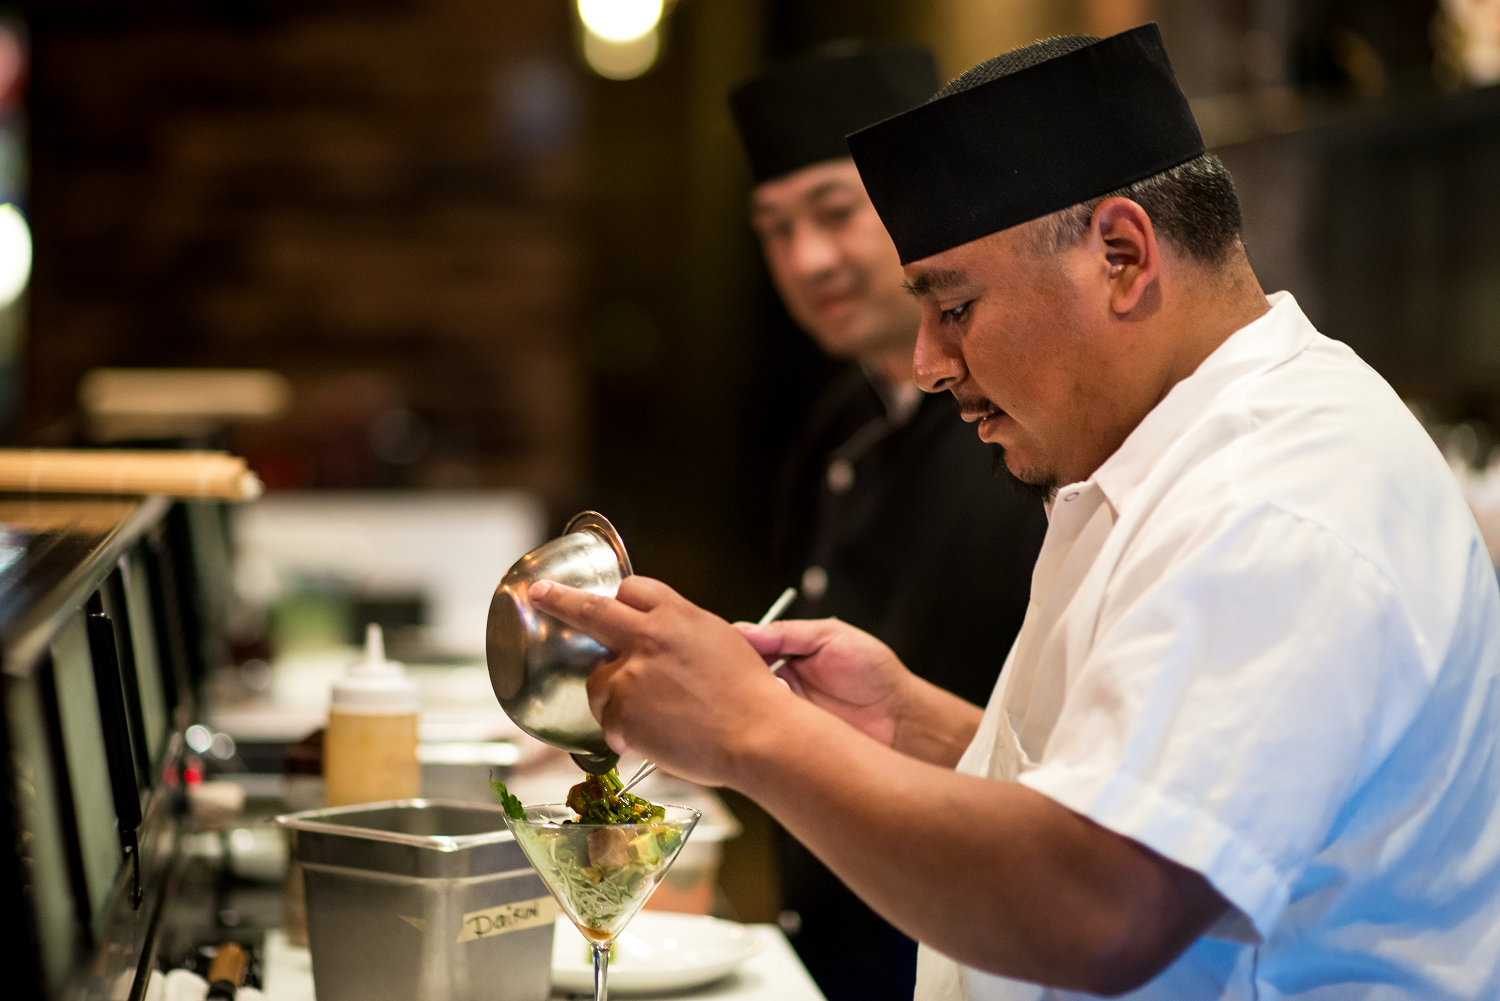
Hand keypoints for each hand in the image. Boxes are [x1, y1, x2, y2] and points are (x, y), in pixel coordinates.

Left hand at [527, 575, 793, 786]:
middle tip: (542, 595)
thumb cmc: (749, 697)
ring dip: (612, 696)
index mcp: (676, 616)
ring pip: (598, 680)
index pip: (632, 589)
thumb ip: (681, 633)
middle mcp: (648, 637)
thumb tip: (659, 639)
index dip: (617, 597)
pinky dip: (623, 732)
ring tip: (651, 717)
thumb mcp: (720, 642)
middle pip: (591, 610)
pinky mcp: (622, 709)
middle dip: (560, 600)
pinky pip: (607, 720)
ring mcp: (631, 673)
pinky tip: (652, 738)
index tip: (602, 595)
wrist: (757, 735)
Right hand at [734, 618, 912, 747]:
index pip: (745, 650)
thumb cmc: (874, 671)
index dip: (732, 649)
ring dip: (754, 703)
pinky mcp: (791, 744)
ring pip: (749, 710)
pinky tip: (774, 723)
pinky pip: (767, 737)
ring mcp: (784, 716)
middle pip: (739, 681)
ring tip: (775, 693)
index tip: (727, 650)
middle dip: (737, 679)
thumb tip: (744, 630)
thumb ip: (787, 633)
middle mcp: (779, 685)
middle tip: (746, 675)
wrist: (901, 718)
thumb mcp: (830, 637)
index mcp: (786, 656)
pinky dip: (766, 730)